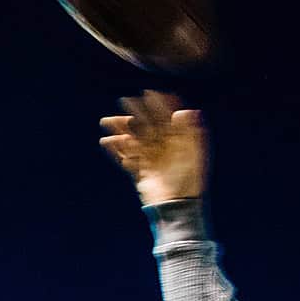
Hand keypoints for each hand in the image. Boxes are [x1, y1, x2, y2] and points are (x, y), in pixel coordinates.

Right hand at [100, 91, 206, 206]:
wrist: (177, 208)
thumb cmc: (190, 181)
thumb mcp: (194, 154)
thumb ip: (191, 132)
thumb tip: (185, 110)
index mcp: (179, 142)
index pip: (167, 119)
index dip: (159, 105)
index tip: (149, 92)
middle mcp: (164, 149)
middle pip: (147, 127)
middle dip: (136, 113)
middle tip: (125, 100)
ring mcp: (151, 160)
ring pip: (134, 140)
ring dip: (120, 130)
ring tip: (106, 121)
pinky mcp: (141, 173)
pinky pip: (126, 159)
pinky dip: (116, 150)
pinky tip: (106, 142)